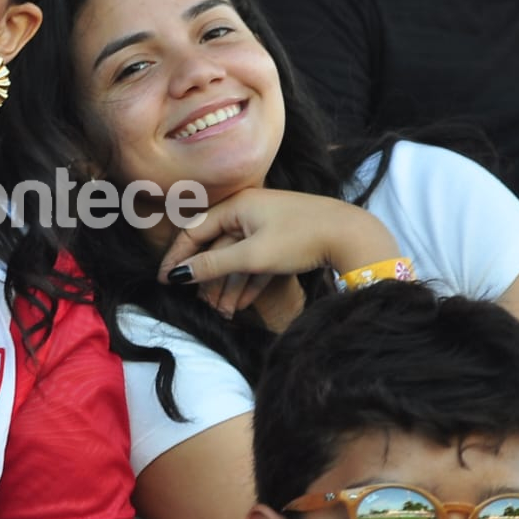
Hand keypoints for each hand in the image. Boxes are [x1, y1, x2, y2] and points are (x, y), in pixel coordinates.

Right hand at [157, 189, 399, 316]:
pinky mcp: (283, 239)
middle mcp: (248, 211)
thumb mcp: (252, 256)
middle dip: (207, 278)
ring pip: (237, 256)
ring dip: (229, 285)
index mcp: (237, 206)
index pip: (195, 230)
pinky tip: (244, 305)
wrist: (352, 236)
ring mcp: (267, 225)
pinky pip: (257, 260)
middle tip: (200, 303)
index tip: (165, 280)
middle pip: (216, 246)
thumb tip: (177, 274)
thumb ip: (213, 265)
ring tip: (224, 313)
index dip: (178, 256)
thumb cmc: (300, 239)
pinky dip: (249, 281)